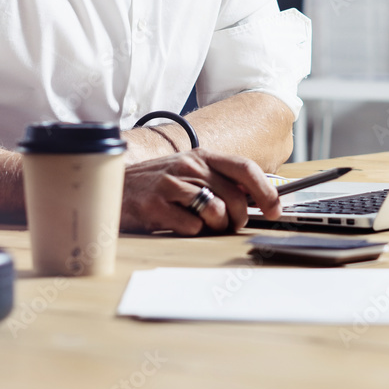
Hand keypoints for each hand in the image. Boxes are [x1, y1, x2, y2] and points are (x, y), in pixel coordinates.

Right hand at [120, 148, 281, 234]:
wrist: (113, 187)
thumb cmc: (156, 184)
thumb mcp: (188, 172)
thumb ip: (218, 180)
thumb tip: (254, 198)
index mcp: (201, 156)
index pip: (245, 168)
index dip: (266, 191)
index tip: (275, 209)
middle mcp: (189, 166)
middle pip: (235, 197)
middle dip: (237, 219)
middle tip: (226, 225)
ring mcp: (172, 185)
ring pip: (216, 212)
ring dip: (214, 226)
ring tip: (198, 223)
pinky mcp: (156, 205)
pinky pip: (192, 227)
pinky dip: (191, 232)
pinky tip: (176, 224)